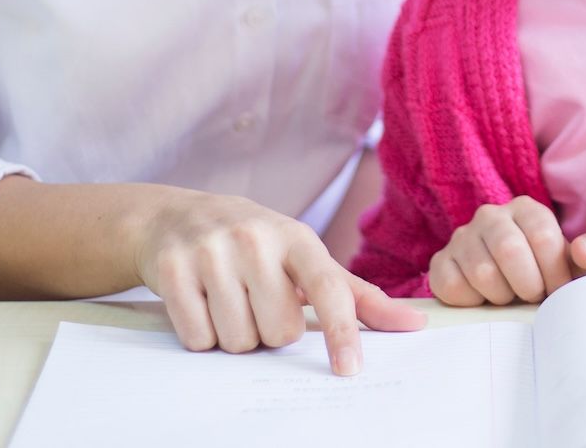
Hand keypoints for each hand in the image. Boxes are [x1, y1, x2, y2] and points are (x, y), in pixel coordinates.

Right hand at [134, 191, 424, 373]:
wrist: (175, 216)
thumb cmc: (254, 244)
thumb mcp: (304, 257)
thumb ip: (357, 295)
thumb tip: (413, 324)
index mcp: (297, 237)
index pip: (329, 289)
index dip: (342, 332)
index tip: (349, 369)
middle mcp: (255, 239)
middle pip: (280, 332)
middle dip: (270, 331)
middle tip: (257, 302)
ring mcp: (211, 252)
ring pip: (239, 341)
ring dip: (235, 336)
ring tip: (228, 300)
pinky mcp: (171, 270)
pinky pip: (198, 339)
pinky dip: (201, 335)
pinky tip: (200, 303)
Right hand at [429, 196, 585, 306]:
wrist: (506, 288)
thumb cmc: (545, 275)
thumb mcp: (573, 265)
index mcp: (526, 209)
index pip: (543, 237)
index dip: (554, 273)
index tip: (557, 290)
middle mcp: (490, 215)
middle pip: (509, 251)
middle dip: (527, 285)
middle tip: (532, 296)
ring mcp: (461, 237)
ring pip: (482, 272)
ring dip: (502, 296)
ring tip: (509, 296)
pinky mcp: (440, 261)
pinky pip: (453, 286)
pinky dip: (472, 301)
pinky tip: (483, 298)